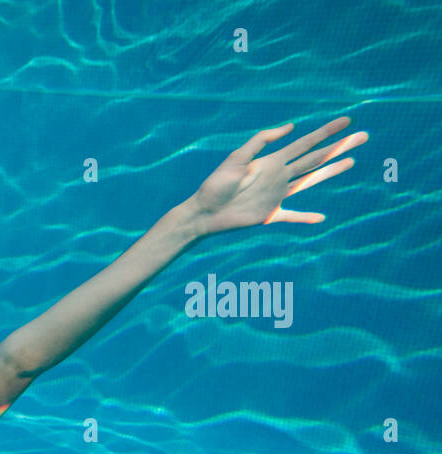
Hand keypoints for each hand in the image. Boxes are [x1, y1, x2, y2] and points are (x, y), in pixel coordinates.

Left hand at [187, 116, 368, 234]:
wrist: (203, 212)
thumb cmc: (215, 184)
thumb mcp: (237, 158)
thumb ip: (261, 141)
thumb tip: (290, 127)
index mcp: (272, 161)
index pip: (305, 143)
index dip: (326, 133)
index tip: (346, 121)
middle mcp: (279, 176)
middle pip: (314, 159)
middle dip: (338, 148)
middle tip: (362, 137)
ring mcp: (277, 195)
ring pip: (309, 182)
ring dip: (330, 172)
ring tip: (351, 162)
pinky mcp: (270, 215)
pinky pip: (292, 216)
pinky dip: (305, 218)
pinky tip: (320, 218)